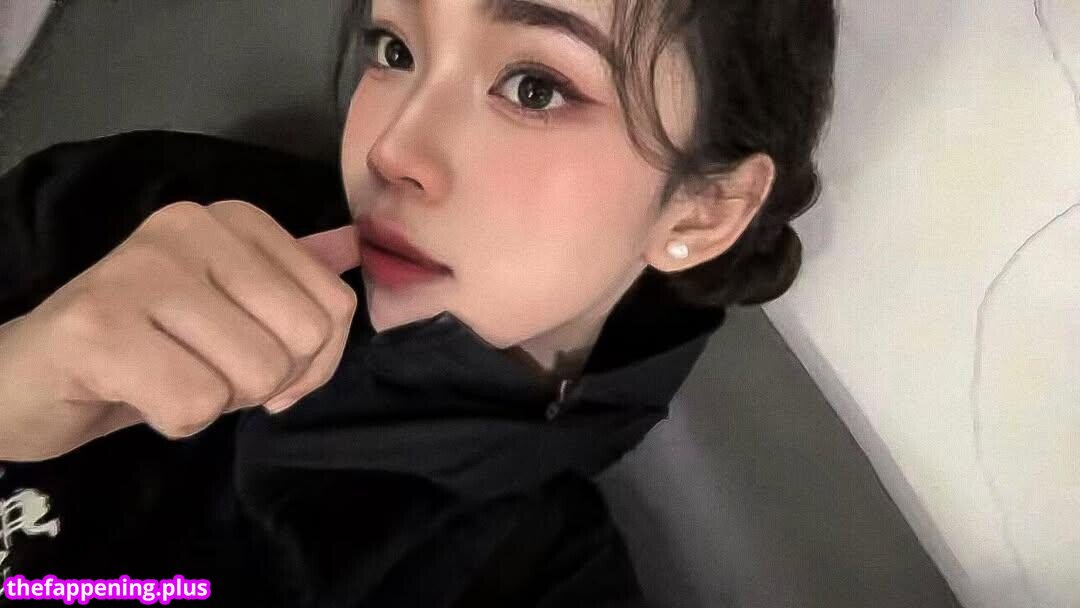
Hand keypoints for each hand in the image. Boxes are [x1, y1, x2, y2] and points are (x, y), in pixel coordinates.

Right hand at [0, 200, 360, 460]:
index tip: (252, 358)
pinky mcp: (97, 325)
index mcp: (233, 218)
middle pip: (302, 340)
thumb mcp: (229, 305)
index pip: (334, 306)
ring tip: (165, 376)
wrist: (30, 377)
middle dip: (264, 383)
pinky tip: (136, 393)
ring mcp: (140, 269)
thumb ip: (292, 276)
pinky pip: (196, 403)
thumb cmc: (145, 344)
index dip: (308, 362)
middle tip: (203, 371)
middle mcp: (190, 225)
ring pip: (256, 374)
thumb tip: (355, 244)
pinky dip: (174, 420)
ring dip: (217, 401)